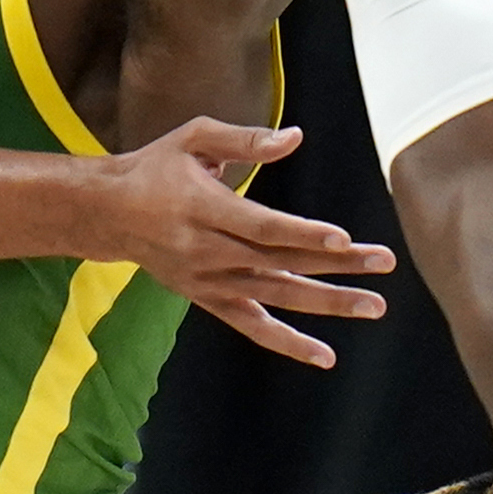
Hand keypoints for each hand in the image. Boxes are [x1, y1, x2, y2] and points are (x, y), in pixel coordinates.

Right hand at [82, 118, 391, 366]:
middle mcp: (207, 250)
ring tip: (374, 305)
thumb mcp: (193, 138)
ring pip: (275, 296)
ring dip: (327, 303)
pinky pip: (252, 325)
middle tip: (383, 263)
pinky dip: (289, 343)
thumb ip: (245, 140)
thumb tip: (295, 138)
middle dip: (336, 264)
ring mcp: (208, 280)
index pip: (261, 227)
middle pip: (280, 262)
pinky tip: (326, 355)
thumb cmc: (155, 168)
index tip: (343, 239)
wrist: (108, 214)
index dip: (302, 234)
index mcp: (203, 208)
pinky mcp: (208, 298)